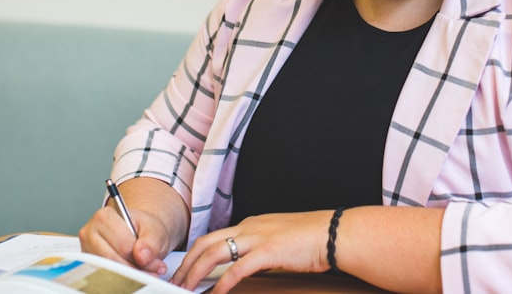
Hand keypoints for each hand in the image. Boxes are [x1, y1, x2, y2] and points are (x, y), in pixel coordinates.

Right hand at [79, 204, 173, 276]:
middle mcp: (90, 232)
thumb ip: (151, 242)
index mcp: (105, 217)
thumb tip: (141, 255)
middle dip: (135, 268)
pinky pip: (104, 274)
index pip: (123, 245)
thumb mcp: (154, 229)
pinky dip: (121, 277)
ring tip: (146, 270)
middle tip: (153, 269)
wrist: (139, 231)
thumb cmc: (143, 227)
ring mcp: (87, 249)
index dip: (141, 256)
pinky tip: (134, 272)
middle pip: (112, 259)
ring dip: (129, 273)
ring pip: (107, 270)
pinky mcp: (89, 263)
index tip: (155, 262)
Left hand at [170, 210, 332, 292]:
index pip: (213, 237)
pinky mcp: (268, 252)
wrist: (335, 233)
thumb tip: (247, 264)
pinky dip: (221, 283)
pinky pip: (237, 269)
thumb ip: (260, 248)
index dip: (194, 255)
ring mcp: (258, 238)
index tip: (185, 270)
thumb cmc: (313, 238)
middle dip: (186, 265)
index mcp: (252, 224)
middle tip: (176, 283)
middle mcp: (250, 227)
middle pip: (205, 243)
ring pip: (214, 252)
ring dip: (195, 273)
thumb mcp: (279, 239)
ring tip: (185, 289)